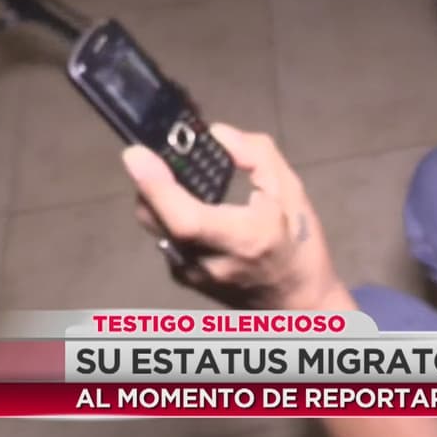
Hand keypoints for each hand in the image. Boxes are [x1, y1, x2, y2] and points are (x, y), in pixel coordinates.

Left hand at [122, 123, 339, 310]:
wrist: (297, 302)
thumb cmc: (300, 244)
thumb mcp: (291, 192)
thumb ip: (257, 156)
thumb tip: (216, 134)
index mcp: (246, 238)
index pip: (186, 218)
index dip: (157, 186)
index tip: (136, 154)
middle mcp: (211, 262)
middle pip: (157, 219)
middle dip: (149, 182)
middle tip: (156, 154)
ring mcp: (193, 274)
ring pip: (155, 228)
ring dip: (157, 197)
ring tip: (174, 176)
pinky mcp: (185, 279)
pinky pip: (164, 238)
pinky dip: (168, 215)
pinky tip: (190, 206)